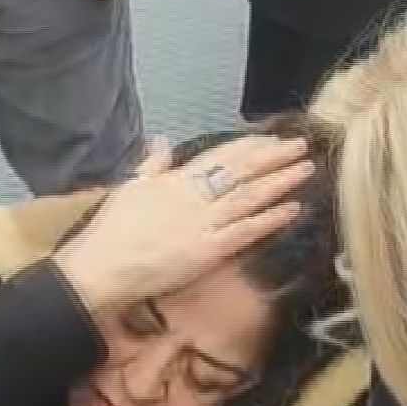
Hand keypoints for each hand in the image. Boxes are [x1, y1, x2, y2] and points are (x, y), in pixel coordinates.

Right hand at [52, 135, 311, 313]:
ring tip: (306, 169)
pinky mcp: (207, 252)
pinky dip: (270, 219)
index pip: (220, 156)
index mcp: (175, 180)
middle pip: (241, 171)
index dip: (249, 146)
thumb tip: (163, 140)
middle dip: (273, 156)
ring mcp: (202, 224)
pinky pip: (244, 232)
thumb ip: (151, 164)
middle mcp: (193, 197)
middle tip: (301, 146)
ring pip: (248, 197)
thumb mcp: (129, 187)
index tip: (273, 138)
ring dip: (279, 181)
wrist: (100, 267)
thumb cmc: (111, 232)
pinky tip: (293, 209)